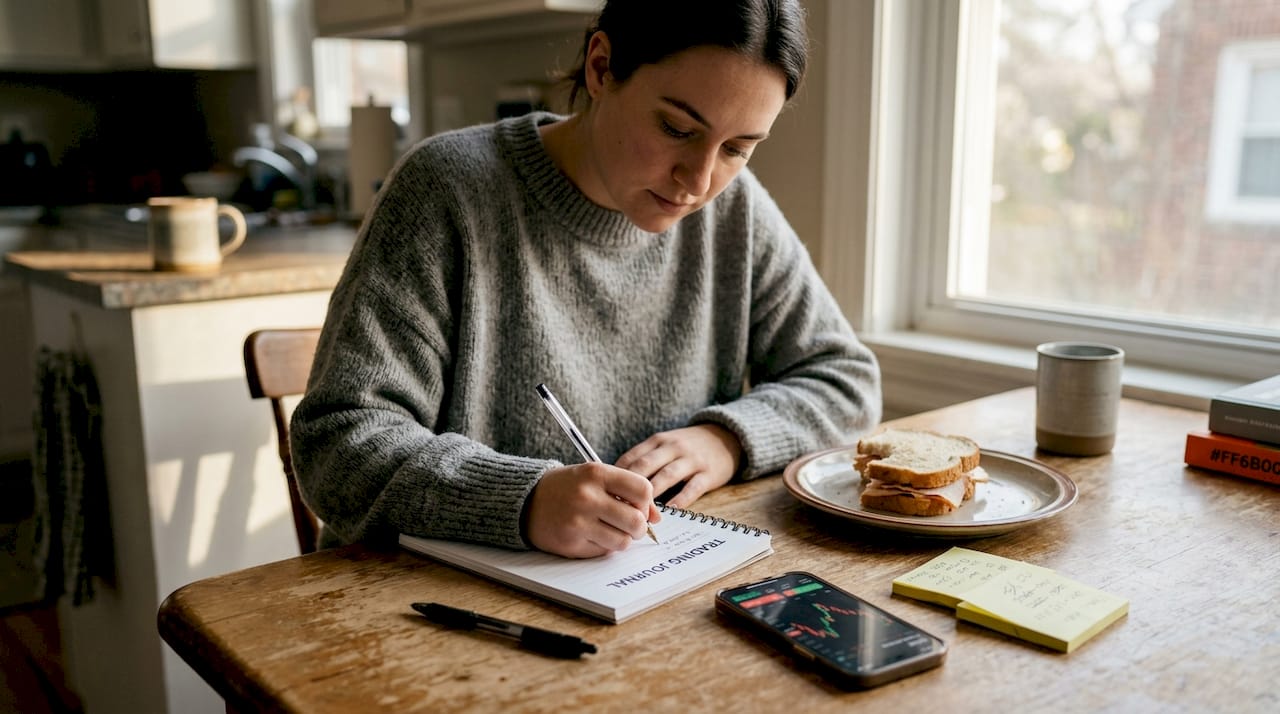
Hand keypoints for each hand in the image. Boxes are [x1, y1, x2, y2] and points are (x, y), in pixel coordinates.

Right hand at [526, 462, 660, 557]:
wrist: (526, 501)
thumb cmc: (568, 487)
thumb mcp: (595, 478)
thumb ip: (626, 491)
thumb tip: (656, 517)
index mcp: (596, 473)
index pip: (643, 489)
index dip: (646, 502)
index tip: (638, 506)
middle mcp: (587, 496)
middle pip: (636, 520)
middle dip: (639, 527)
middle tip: (629, 525)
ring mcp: (578, 521)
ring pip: (623, 541)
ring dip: (622, 539)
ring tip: (609, 530)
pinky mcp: (571, 543)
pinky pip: (604, 552)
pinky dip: (603, 547)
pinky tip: (590, 535)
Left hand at [615, 424, 742, 508]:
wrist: (725, 437)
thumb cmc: (686, 448)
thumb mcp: (664, 446)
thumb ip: (643, 461)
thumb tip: (614, 486)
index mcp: (657, 441)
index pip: (631, 458)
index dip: (615, 478)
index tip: (605, 496)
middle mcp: (672, 447)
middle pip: (645, 467)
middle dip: (629, 488)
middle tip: (617, 509)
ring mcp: (691, 459)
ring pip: (666, 476)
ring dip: (651, 496)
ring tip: (639, 515)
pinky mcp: (708, 473)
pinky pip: (692, 487)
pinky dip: (680, 500)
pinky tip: (669, 511)